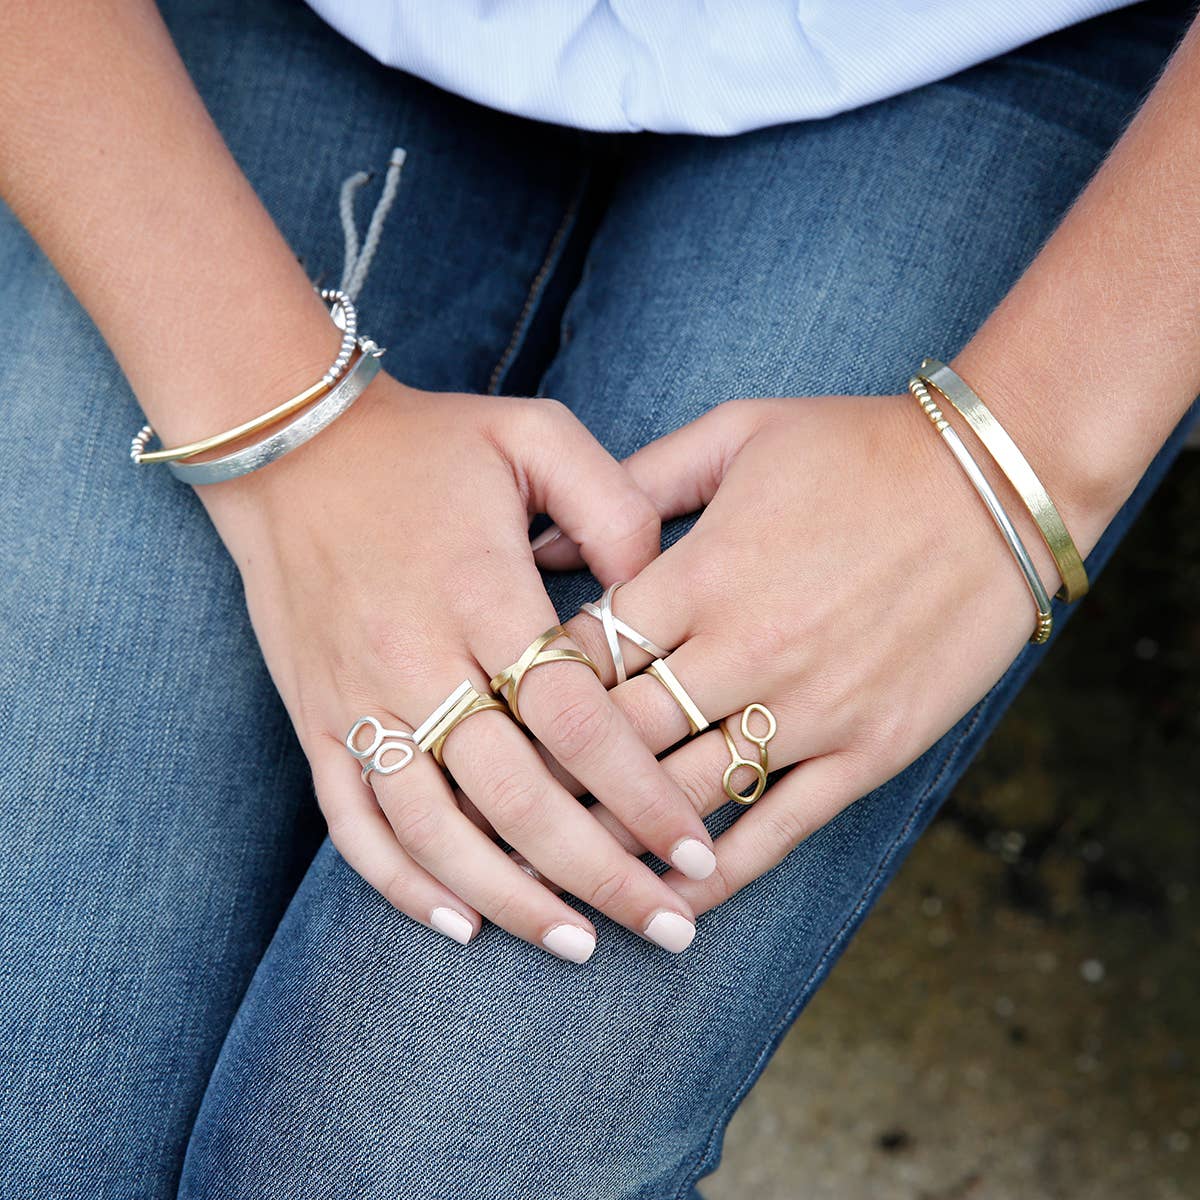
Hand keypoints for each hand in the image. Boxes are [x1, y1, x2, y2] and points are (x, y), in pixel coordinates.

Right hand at [201, 373, 717, 958]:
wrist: (288, 442)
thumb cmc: (426, 442)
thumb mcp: (534, 434)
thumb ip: (613, 505)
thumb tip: (656, 597)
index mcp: (482, 591)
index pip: (575, 718)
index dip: (640, 792)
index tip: (695, 847)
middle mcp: (417, 657)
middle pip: (516, 795)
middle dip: (600, 873)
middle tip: (669, 925)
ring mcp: (358, 696)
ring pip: (436, 830)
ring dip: (511, 899)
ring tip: (581, 944)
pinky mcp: (315, 716)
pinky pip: (351, 821)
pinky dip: (400, 883)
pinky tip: (459, 924)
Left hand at [537, 392, 1106, 915]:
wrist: (997, 485)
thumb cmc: (857, 449)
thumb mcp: (737, 432)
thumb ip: (635, 481)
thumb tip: (544, 536)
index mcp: (702, 574)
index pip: (583, 656)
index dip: (531, 690)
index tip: (502, 715)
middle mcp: (745, 651)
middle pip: (617, 736)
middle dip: (553, 773)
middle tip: (506, 803)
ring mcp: (809, 709)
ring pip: (683, 796)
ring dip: (616, 835)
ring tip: (563, 864)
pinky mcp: (867, 750)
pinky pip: (778, 829)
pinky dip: (720, 869)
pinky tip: (675, 895)